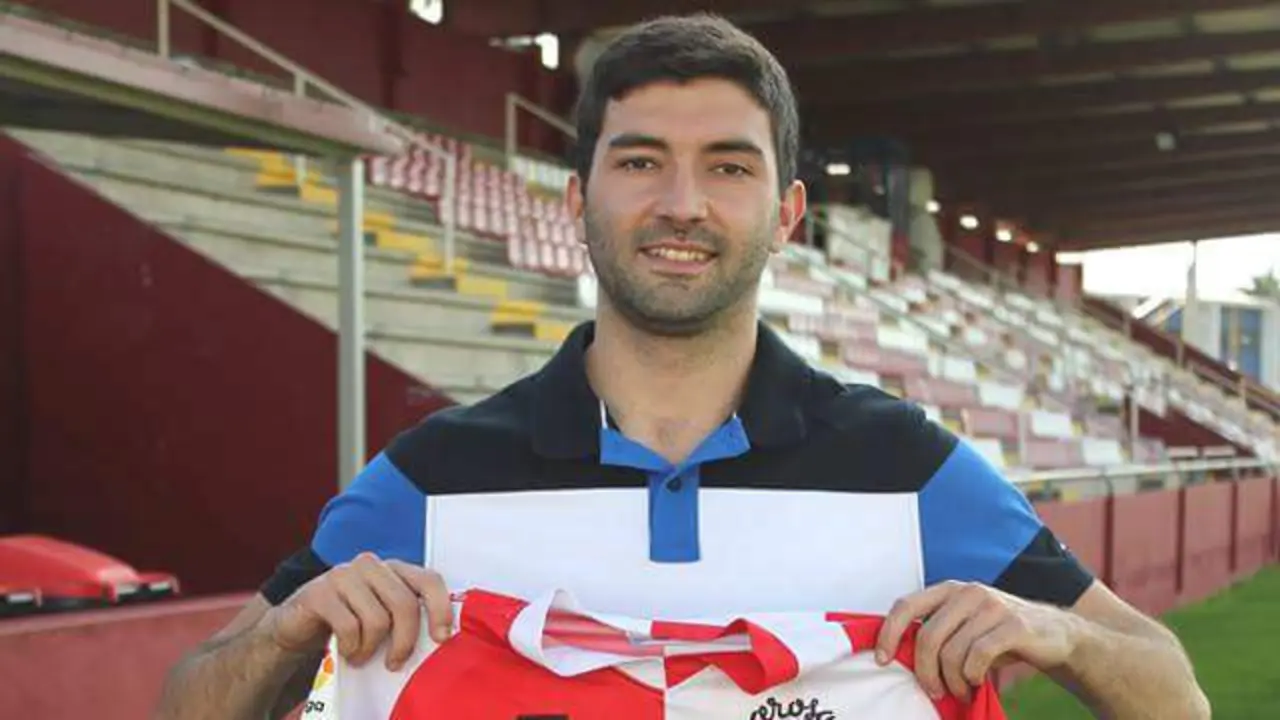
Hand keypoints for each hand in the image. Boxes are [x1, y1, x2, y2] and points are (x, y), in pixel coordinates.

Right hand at [262, 552, 452, 671]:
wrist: (297, 625)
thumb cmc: (347, 621)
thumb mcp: (381, 614)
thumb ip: (406, 615)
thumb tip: (440, 636)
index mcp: (393, 569)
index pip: (429, 580)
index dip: (440, 609)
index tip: (441, 638)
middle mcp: (371, 566)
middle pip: (404, 604)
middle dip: (404, 641)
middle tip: (395, 662)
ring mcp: (344, 575)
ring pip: (377, 619)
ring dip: (371, 648)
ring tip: (362, 655)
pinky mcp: (320, 592)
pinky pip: (349, 627)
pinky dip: (351, 648)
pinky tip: (347, 651)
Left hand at [875, 581, 1080, 701]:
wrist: (1055, 636)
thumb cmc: (999, 635)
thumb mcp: (964, 628)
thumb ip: (936, 632)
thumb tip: (897, 656)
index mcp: (949, 590)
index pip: (906, 606)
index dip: (889, 633)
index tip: (883, 659)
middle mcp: (967, 592)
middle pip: (928, 636)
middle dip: (926, 672)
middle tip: (936, 691)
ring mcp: (992, 606)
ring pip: (953, 652)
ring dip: (954, 681)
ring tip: (961, 690)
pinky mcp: (1014, 624)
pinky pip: (978, 656)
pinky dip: (973, 676)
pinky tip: (978, 682)